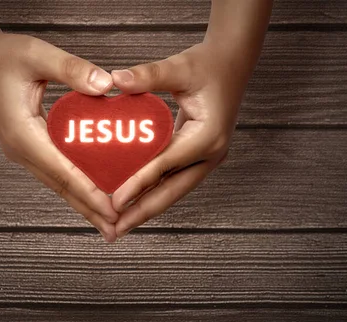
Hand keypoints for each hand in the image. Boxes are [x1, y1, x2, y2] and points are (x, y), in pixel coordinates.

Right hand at [0, 33, 118, 241]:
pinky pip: (54, 173)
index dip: (88, 193)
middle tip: (115, 230)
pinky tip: (90, 195)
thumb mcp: (39, 55)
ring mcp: (22, 151)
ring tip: (107, 222)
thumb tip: (106, 85)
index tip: (112, 211)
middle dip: (89, 210)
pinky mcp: (27, 148)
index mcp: (23, 133)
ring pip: (57, 184)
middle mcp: (21, 149)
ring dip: (82, 203)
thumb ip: (72, 70)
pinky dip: (74, 187)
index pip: (62, 171)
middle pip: (60, 187)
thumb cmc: (6, 56)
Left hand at [110, 39, 252, 237]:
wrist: (232, 63)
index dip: (138, 184)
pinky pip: (173, 180)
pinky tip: (133, 200)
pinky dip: (152, 192)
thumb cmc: (208, 65)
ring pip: (173, 191)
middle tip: (114, 232)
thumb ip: (148, 76)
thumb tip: (115, 80)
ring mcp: (207, 158)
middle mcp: (210, 154)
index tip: (115, 202)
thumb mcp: (178, 67)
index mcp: (207, 136)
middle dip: (141, 213)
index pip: (165, 165)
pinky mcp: (199, 156)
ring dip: (146, 208)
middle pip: (171, 192)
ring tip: (119, 224)